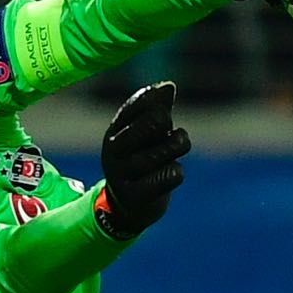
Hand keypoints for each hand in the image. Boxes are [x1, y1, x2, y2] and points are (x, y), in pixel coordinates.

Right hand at [96, 81, 190, 239]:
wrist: (128, 207)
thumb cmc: (141, 161)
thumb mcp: (145, 134)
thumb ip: (156, 109)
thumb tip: (168, 85)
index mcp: (115, 130)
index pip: (137, 103)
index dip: (155, 100)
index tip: (162, 106)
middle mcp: (114, 150)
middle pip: (154, 122)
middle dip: (167, 124)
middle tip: (169, 130)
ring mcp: (122, 174)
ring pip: (163, 152)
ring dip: (176, 147)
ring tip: (178, 146)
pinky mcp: (135, 196)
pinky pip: (169, 176)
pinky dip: (176, 172)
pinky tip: (172, 172)